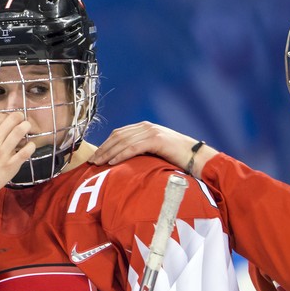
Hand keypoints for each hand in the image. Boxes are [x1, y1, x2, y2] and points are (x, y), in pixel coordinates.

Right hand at [0, 111, 34, 198]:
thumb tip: (3, 124)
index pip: (0, 116)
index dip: (7, 117)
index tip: (10, 121)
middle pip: (12, 120)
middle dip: (20, 117)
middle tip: (23, 121)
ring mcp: (2, 153)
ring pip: (20, 131)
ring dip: (26, 127)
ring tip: (27, 128)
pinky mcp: (11, 165)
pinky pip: (26, 151)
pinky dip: (31, 146)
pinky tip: (30, 146)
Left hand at [90, 122, 215, 176]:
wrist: (197, 157)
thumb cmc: (177, 159)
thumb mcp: (156, 152)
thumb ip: (142, 151)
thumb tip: (125, 162)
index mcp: (145, 128)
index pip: (119, 134)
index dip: (105, 144)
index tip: (95, 156)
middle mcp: (146, 126)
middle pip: (117, 136)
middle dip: (103, 149)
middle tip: (92, 161)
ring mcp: (151, 131)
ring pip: (123, 141)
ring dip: (108, 153)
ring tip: (98, 164)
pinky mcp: (157, 140)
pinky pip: (133, 147)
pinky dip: (120, 154)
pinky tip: (112, 162)